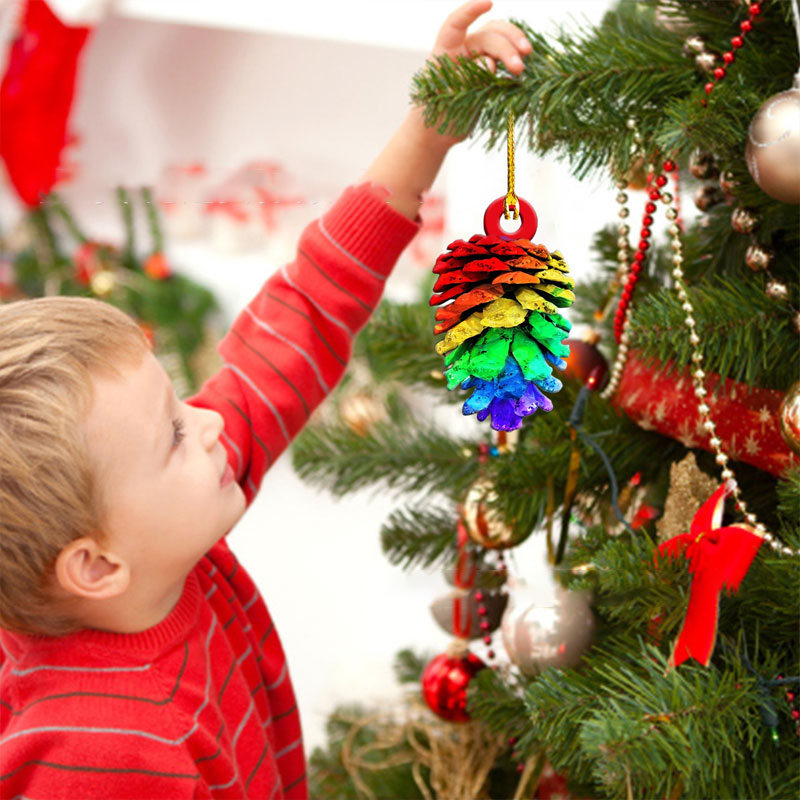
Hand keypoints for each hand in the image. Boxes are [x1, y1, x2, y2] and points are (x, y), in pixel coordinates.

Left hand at [413, 0, 531, 144]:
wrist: (437, 134)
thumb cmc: (433, 114)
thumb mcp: (445, 97)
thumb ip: (465, 78)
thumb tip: (490, 63)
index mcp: (445, 51)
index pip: (456, 23)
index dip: (471, 10)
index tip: (489, 3)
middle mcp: (464, 50)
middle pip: (489, 35)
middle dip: (506, 47)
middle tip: (519, 66)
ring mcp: (478, 61)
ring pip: (501, 42)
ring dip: (515, 50)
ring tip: (523, 67)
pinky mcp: (490, 74)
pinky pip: (506, 62)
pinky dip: (516, 64)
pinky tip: (525, 74)